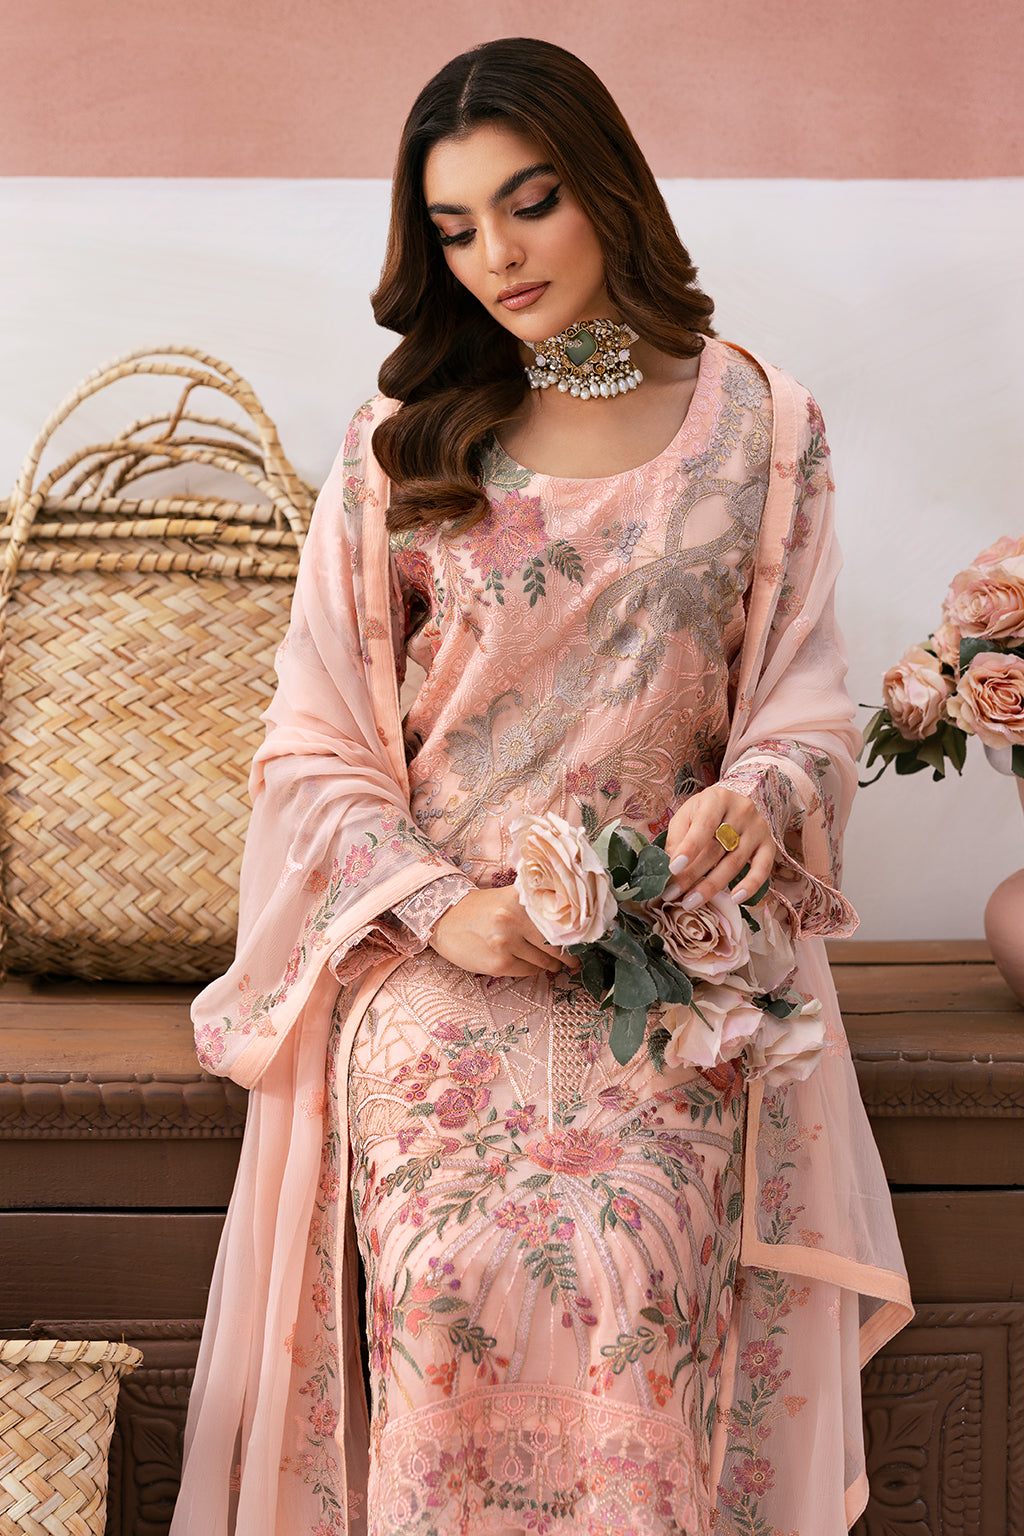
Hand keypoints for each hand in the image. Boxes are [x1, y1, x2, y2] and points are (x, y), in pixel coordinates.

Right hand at [428, 887, 575, 977]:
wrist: (444, 920)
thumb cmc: (481, 909)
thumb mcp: (508, 897)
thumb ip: (535, 904)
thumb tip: (572, 920)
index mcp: (521, 898)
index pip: (561, 918)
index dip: (576, 932)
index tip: (586, 940)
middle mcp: (514, 918)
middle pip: (556, 943)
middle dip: (569, 955)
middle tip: (575, 960)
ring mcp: (506, 942)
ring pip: (545, 960)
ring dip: (553, 964)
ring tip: (557, 964)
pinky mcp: (499, 963)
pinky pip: (529, 971)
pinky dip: (535, 970)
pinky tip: (533, 965)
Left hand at [664, 788, 774, 910]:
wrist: (735, 802)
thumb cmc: (705, 811)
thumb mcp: (687, 815)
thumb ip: (677, 838)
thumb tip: (668, 868)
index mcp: (717, 799)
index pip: (704, 826)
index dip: (688, 849)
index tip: (673, 869)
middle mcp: (742, 811)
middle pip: (716, 849)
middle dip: (692, 875)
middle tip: (672, 894)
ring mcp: (758, 828)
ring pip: (734, 863)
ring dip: (711, 886)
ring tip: (690, 902)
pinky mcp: (769, 845)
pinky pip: (762, 869)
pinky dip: (750, 886)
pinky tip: (735, 899)